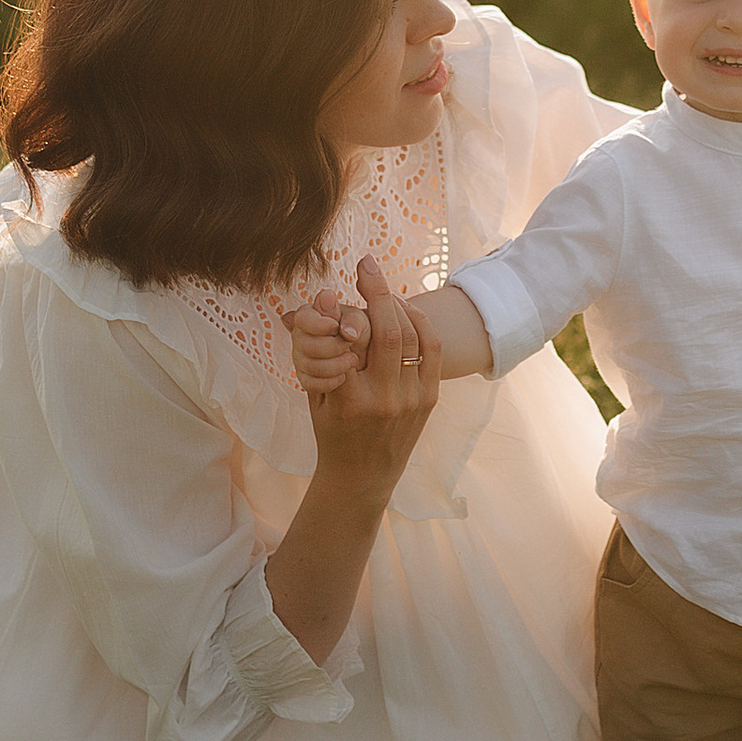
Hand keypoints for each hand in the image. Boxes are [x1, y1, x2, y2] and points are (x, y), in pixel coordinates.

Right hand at [300, 257, 441, 487]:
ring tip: (382, 288)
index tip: (336, 284)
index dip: (344, 306)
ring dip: (397, 303)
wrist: (363, 476)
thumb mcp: (315, 394)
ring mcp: (411, 399)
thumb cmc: (332, 431)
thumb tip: (309, 303)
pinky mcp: (430, 398)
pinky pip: (432, 348)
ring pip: (410, 335)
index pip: (349, 339)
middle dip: (377, 289)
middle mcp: (384, 399)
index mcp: (349, 400)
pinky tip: (404, 309)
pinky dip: (420, 322)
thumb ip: (316, 350)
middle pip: (387, 329)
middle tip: (366, 265)